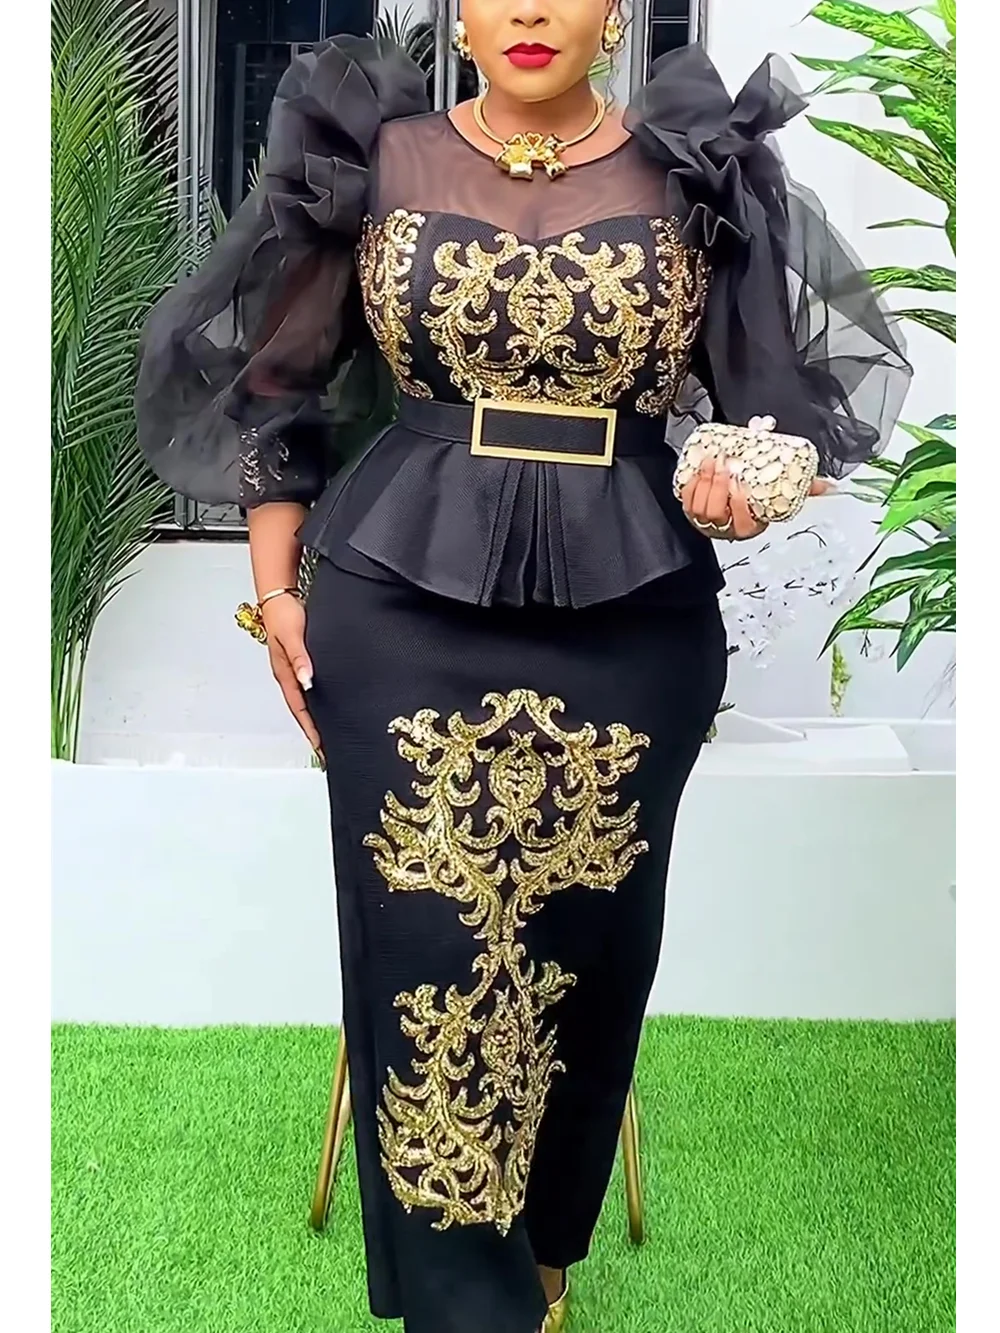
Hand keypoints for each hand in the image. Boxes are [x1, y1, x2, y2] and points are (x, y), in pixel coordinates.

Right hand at [261, 593, 323, 762]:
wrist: (279, 595)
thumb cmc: (283, 613)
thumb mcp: (293, 635)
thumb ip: (300, 657)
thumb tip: (307, 681)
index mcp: (284, 673)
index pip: (299, 709)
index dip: (310, 729)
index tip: (321, 747)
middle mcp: (289, 675)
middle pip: (303, 710)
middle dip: (314, 730)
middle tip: (328, 749)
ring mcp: (295, 668)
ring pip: (307, 700)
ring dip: (318, 716)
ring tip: (332, 732)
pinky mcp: (302, 660)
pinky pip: (311, 686)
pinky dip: (319, 699)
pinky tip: (331, 702)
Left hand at [681, 457, 833, 540]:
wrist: (733, 486)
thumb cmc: (759, 492)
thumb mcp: (782, 489)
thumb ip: (805, 486)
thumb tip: (830, 486)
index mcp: (749, 526)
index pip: (742, 521)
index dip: (738, 503)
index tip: (740, 482)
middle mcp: (726, 528)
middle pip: (716, 512)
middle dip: (718, 486)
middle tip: (724, 463)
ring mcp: (706, 522)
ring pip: (700, 507)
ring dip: (704, 482)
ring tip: (712, 461)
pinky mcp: (691, 511)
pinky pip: (686, 502)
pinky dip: (691, 484)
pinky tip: (697, 469)